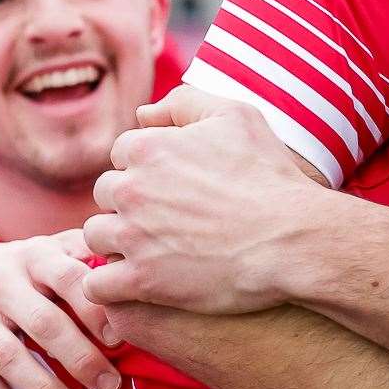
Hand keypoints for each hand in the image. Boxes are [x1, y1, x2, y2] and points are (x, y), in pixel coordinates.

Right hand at [0, 229, 117, 388]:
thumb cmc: (12, 270)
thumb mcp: (40, 250)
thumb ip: (79, 251)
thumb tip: (124, 258)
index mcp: (31, 257)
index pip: (68, 278)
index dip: (95, 309)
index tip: (120, 340)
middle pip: (44, 323)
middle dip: (81, 359)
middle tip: (111, 388)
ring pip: (10, 357)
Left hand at [83, 88, 341, 313]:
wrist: (292, 238)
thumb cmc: (270, 177)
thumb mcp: (236, 116)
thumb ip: (185, 102)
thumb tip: (142, 114)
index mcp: (148, 147)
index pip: (122, 155)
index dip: (147, 169)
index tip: (172, 187)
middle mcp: (131, 189)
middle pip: (106, 194)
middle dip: (130, 204)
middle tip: (166, 219)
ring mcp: (133, 236)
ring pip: (96, 236)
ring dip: (117, 242)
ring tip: (152, 251)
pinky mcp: (141, 281)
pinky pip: (98, 285)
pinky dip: (110, 286)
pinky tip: (135, 284)